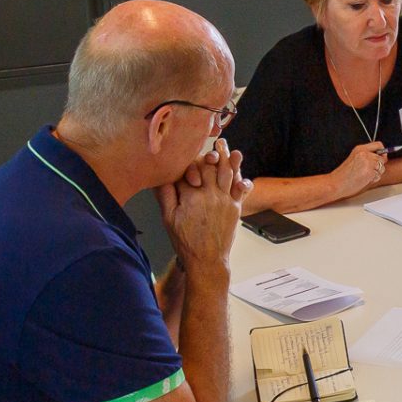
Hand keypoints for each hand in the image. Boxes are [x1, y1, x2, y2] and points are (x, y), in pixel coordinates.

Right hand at [156, 141, 241, 277]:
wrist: (207, 261)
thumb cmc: (186, 241)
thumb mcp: (168, 218)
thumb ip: (165, 195)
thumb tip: (160, 177)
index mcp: (191, 197)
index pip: (189, 170)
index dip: (189, 161)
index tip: (186, 154)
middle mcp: (209, 196)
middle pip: (210, 168)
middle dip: (210, 153)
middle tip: (212, 140)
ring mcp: (224, 201)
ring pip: (226, 173)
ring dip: (227, 158)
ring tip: (226, 145)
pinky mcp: (235, 208)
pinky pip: (239, 188)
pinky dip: (240, 176)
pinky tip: (240, 167)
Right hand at [330, 141, 389, 199]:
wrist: (336, 183)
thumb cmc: (344, 174)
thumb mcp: (355, 159)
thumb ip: (367, 156)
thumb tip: (381, 158)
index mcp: (360, 149)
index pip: (378, 145)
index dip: (383, 152)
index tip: (381, 158)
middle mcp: (364, 154)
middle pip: (382, 158)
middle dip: (379, 166)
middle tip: (370, 171)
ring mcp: (368, 162)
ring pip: (382, 167)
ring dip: (377, 173)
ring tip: (365, 175)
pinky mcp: (369, 171)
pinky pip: (378, 176)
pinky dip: (374, 179)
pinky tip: (364, 179)